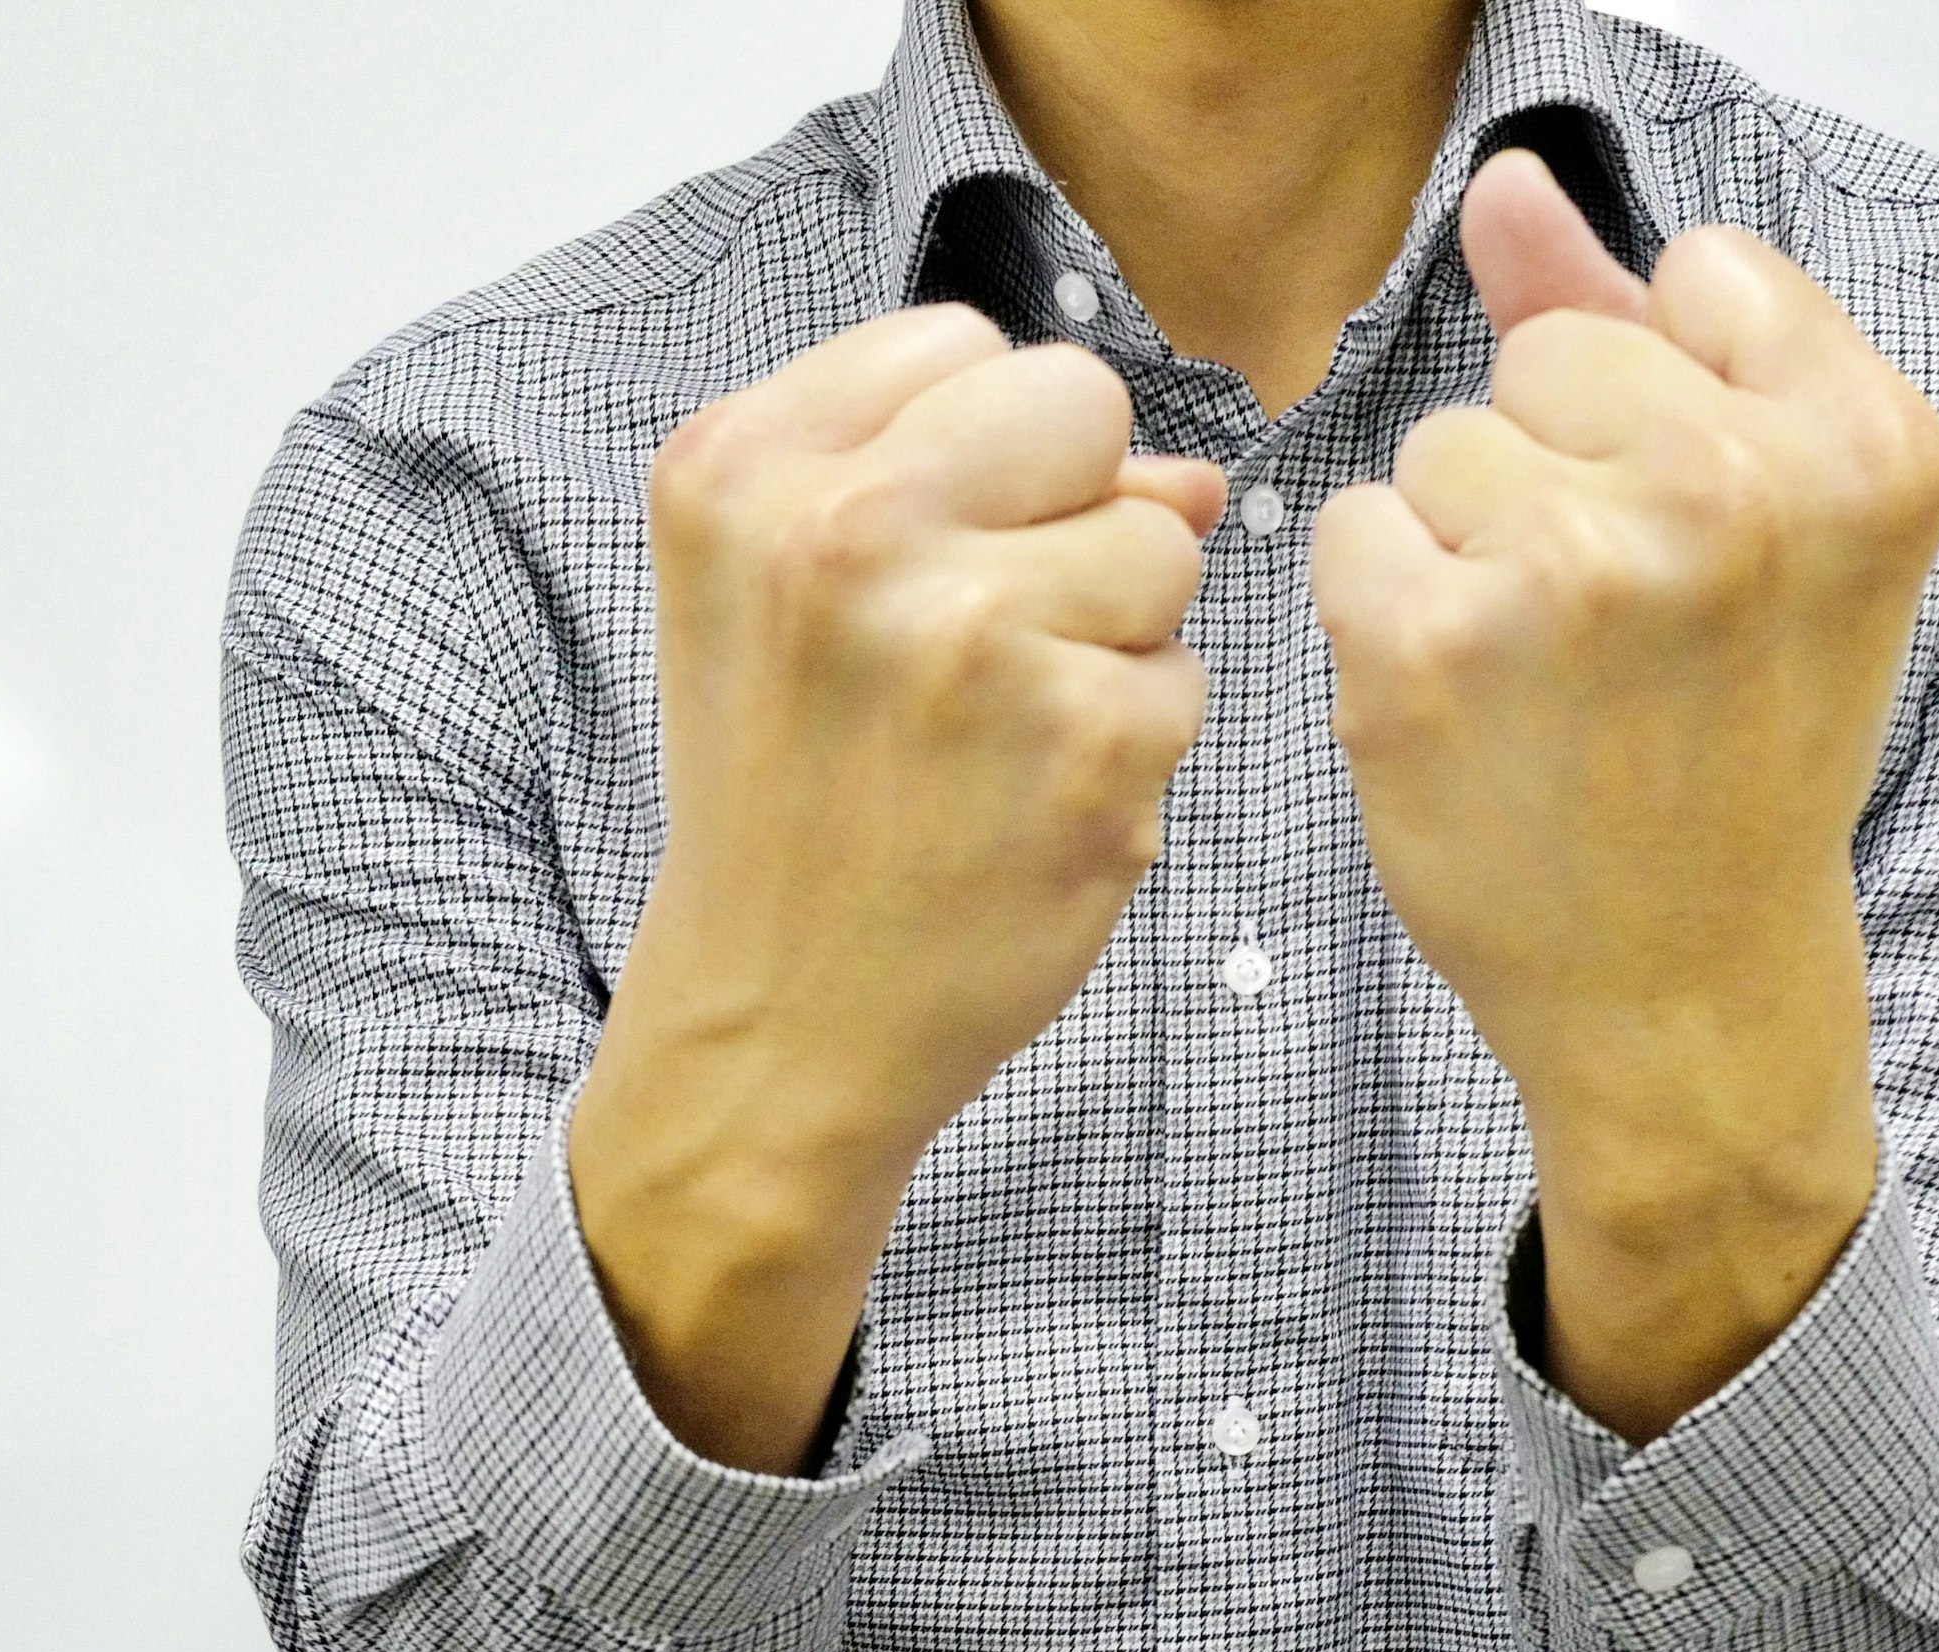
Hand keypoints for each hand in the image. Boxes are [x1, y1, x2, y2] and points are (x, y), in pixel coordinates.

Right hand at [567, 305, 1224, 1467]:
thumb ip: (960, 483)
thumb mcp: (788, 598)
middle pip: (1083, 409)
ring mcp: (974, 636)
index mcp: (747, 469)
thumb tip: (1192, 472)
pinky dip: (1134, 744)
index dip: (984, 455)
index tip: (920, 560)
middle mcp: (849, 531)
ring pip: (1161, 545)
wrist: (779, 1018)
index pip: (967, 346)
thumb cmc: (794, 795)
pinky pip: (1186, 675)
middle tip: (978, 646)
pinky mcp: (1084, 740)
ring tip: (1000, 735)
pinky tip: (1034, 805)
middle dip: (1070, 512)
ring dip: (1112, 636)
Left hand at [1310, 151, 1938, 1215]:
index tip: (1710, 539)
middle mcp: (1736, 492)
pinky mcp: (1431, 646)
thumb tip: (1507, 184)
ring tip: (1550, 682)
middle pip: (1550, 356)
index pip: (1703, 274)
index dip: (1673, 403)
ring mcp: (1576, 569)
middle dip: (1559, 471)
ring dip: (1467, 550)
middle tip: (1628, 635)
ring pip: (1443, 446)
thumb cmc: (1733, 755)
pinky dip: (1386, 618)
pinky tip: (1469, 714)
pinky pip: (1356, 534)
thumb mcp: (1763, 533)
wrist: (1687, 988)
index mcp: (1867, 448)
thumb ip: (1640, 331)